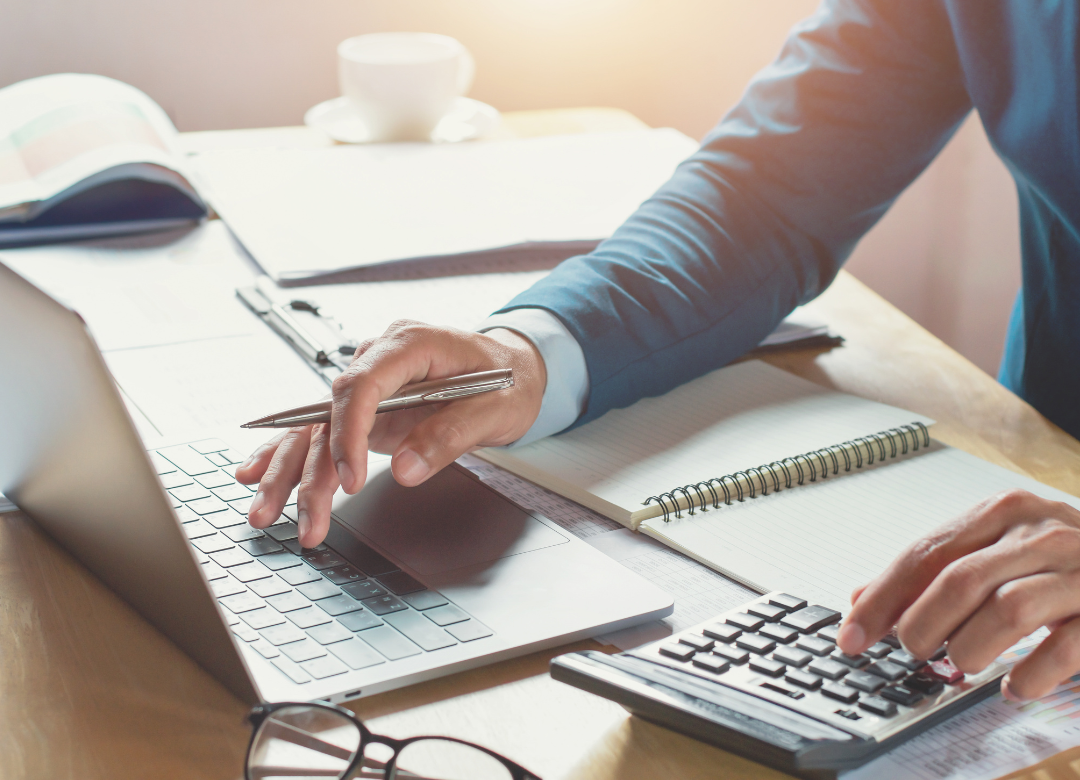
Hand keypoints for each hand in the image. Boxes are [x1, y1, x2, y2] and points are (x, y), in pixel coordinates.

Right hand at [234, 321, 545, 547]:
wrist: (515, 368)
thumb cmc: (509, 380)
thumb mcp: (495, 408)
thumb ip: (449, 436)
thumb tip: (404, 470)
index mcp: (410, 344)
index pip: (361, 384)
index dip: (348, 432)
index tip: (349, 479)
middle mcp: (380, 358)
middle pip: (328, 412)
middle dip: (307, 468)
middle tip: (301, 517)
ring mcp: (370, 383)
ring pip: (316, 427)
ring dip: (289, 472)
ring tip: (265, 513)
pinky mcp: (366, 408)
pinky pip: (320, 430)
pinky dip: (289, 454)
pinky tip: (256, 474)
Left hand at [836, 489, 1079, 700]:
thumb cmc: (1064, 562)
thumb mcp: (997, 551)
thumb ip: (934, 571)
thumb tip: (862, 600)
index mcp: (1002, 513)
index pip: (925, 553)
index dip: (881, 598)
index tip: (852, 634)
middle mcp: (1041, 533)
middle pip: (960, 580)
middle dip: (923, 625)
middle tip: (913, 651)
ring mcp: (1079, 571)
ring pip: (1007, 610)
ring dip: (972, 648)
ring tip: (962, 664)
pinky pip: (1064, 647)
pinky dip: (1031, 674)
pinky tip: (1015, 687)